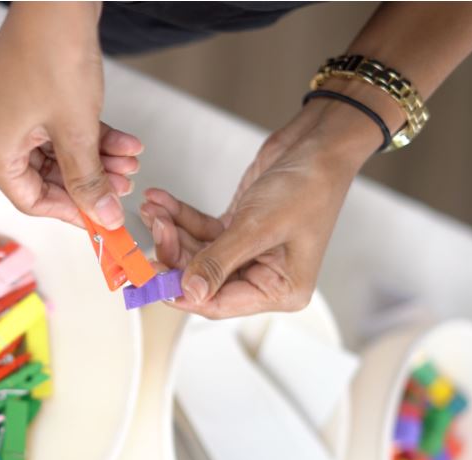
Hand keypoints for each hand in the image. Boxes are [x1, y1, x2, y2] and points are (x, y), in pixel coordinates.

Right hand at [0, 2, 139, 229]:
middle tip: (122, 185)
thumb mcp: (77, 131)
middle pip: (42, 175)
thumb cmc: (53, 52)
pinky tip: (120, 139)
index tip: (100, 215)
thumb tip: (102, 215)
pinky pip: (52, 125)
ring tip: (128, 160)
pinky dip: (84, 134)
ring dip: (93, 157)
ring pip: (52, 149)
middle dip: (88, 180)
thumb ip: (89, 180)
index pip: (29, 199)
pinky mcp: (19, 90)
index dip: (70, 211)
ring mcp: (2, 109)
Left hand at [141, 98, 379, 317]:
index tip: (150, 277)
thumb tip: (189, 292)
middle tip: (153, 228)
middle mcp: (265, 277)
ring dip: (171, 231)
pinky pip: (200, 231)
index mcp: (280, 290)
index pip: (219, 304)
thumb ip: (219, 261)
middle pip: (202, 279)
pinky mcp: (238, 230)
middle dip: (174, 254)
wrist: (321, 142)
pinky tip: (161, 202)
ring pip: (197, 253)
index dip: (181, 292)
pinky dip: (180, 216)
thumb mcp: (259, 227)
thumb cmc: (308, 185)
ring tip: (153, 209)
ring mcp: (250, 254)